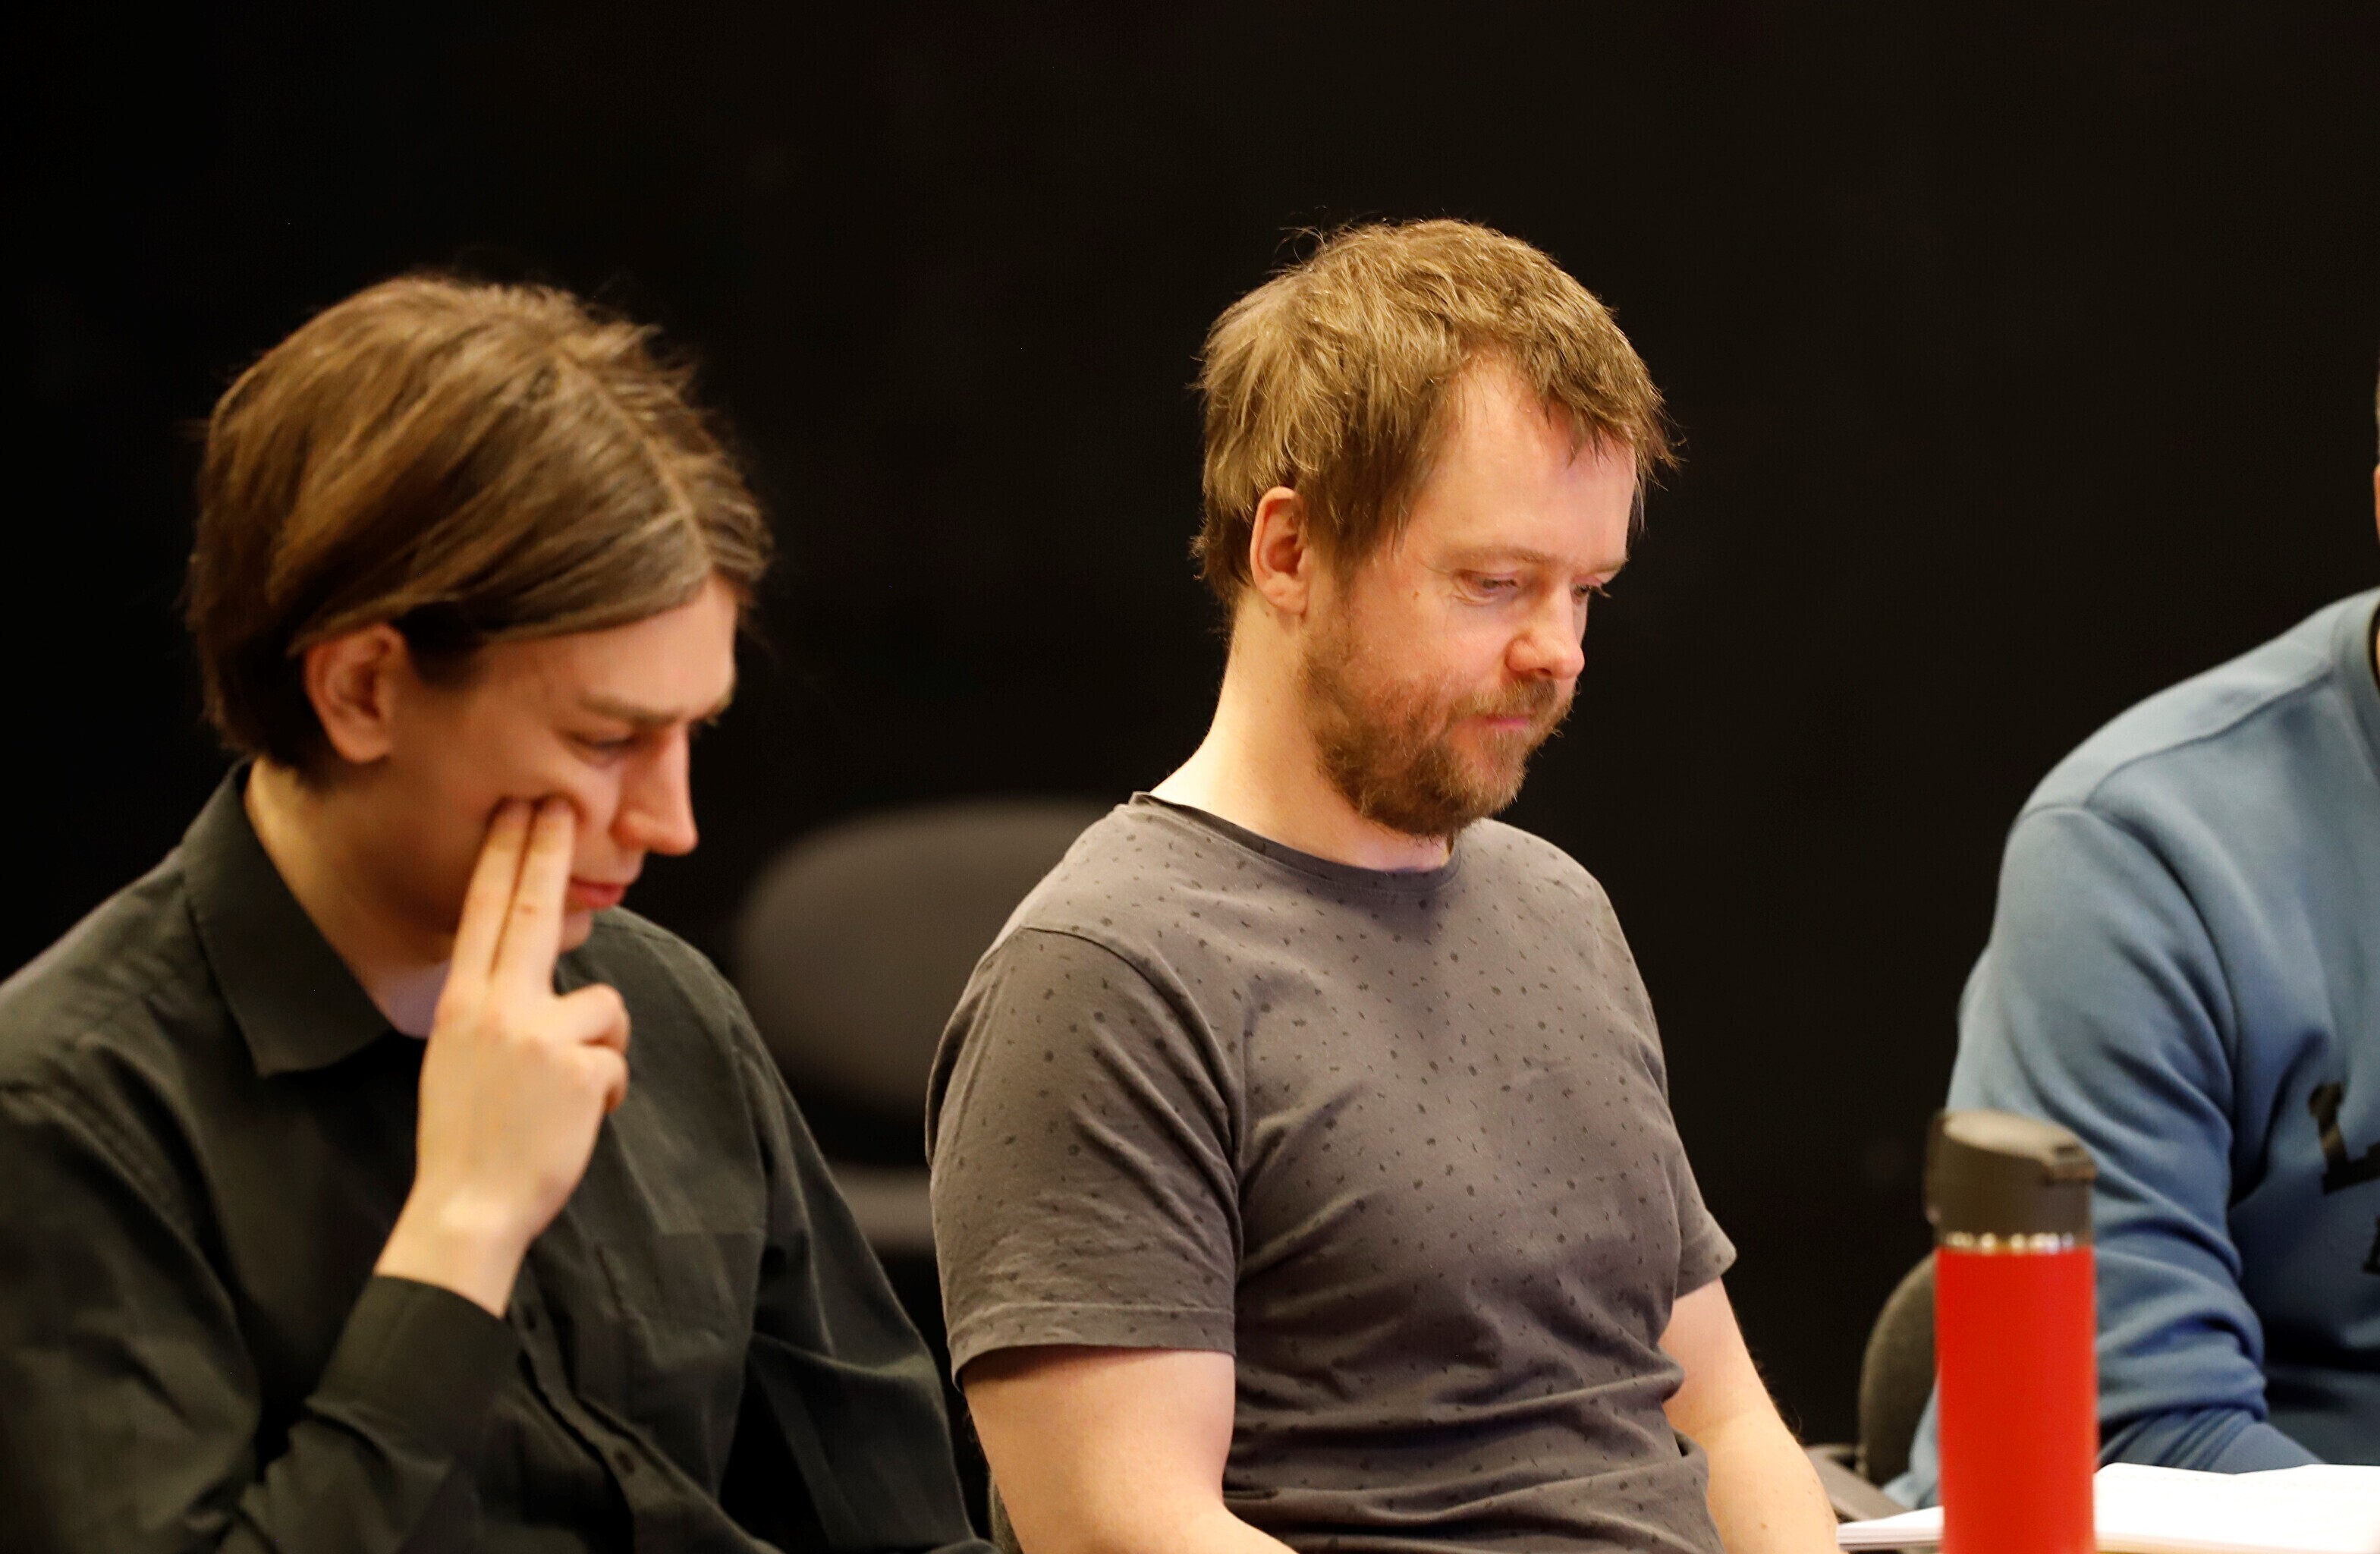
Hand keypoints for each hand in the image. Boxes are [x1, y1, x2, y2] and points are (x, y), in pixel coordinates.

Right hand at [375, 798, 630, 1314]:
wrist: (467, 1207)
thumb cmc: (469, 1139)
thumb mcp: (461, 1060)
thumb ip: (497, 1014)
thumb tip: (543, 987)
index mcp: (461, 1005)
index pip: (485, 915)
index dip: (505, 857)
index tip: (517, 810)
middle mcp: (495, 1008)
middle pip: (531, 912)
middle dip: (546, 851)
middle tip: (559, 803)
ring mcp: (537, 1034)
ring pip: (603, 1006)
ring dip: (600, 1050)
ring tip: (565, 1098)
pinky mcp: (579, 1066)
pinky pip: (616, 1061)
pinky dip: (606, 1093)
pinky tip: (575, 1121)